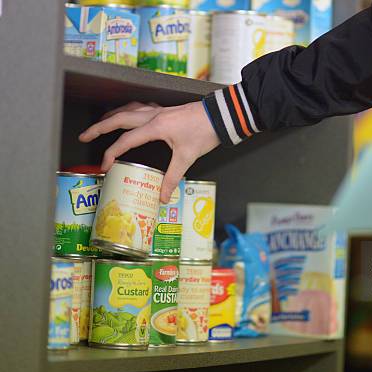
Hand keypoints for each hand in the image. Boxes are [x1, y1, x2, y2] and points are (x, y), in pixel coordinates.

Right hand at [79, 101, 220, 202]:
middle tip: (84, 135)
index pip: (125, 140)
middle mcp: (153, 116)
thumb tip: (162, 196)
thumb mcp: (187, 157)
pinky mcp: (166, 110)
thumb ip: (172, 177)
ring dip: (113, 116)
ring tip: (102, 124)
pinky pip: (141, 108)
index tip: (104, 166)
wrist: (221, 116)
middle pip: (118, 118)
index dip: (111, 153)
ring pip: (128, 110)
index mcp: (155, 127)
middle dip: (99, 127)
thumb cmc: (205, 132)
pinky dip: (130, 111)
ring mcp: (159, 111)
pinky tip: (131, 116)